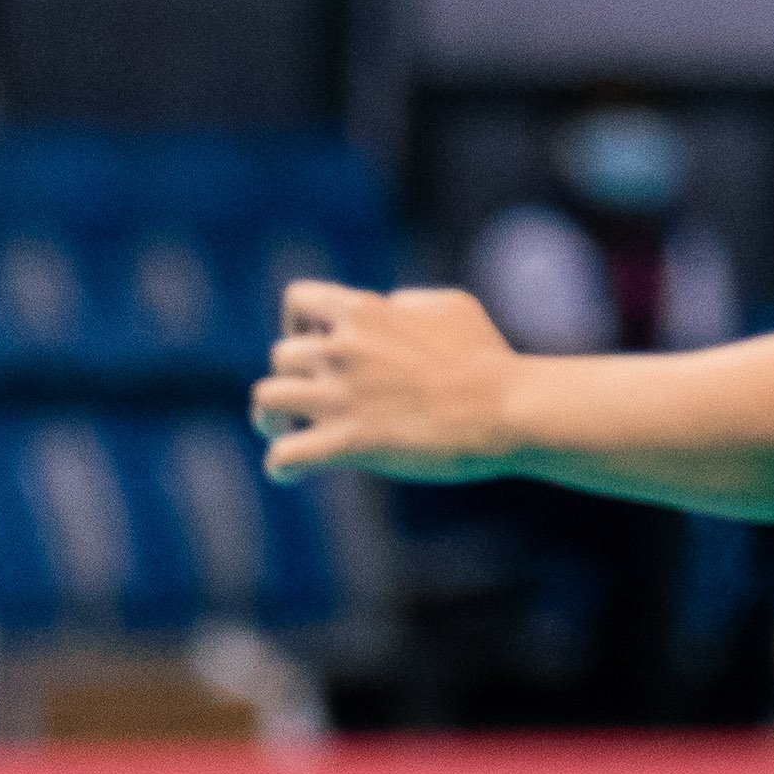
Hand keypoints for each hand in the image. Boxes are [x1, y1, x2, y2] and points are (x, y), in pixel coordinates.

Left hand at [255, 280, 533, 480]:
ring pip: (267, 400)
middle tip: (305, 401)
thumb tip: (389, 308)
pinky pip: (285, 455)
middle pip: (280, 357)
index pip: (297, 300)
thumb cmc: (487, 358)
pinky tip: (288, 472)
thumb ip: (407, 302)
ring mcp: (341, 396)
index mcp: (363, 312)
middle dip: (291, 379)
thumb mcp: (450, 306)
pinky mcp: (349, 443)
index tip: (314, 342)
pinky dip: (280, 466)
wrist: (506, 408)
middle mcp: (342, 349)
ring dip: (271, 418)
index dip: (297, 322)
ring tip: (285, 431)